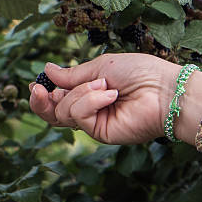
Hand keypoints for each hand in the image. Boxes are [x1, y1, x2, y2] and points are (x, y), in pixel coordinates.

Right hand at [29, 53, 179, 143]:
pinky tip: (109, 94)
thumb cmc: (140, 73)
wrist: (164, 89)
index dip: (44, 93)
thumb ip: (73, 75)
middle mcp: (91, 110)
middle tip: (37, 89)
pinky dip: (91, 101)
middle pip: (53, 113)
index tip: (37, 82)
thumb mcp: (101, 67)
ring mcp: (96, 123)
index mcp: (90, 92)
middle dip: (41, 101)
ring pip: (63, 112)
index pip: (59, 98)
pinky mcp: (101, 134)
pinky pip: (80, 116)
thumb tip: (47, 70)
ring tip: (105, 85)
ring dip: (81, 93)